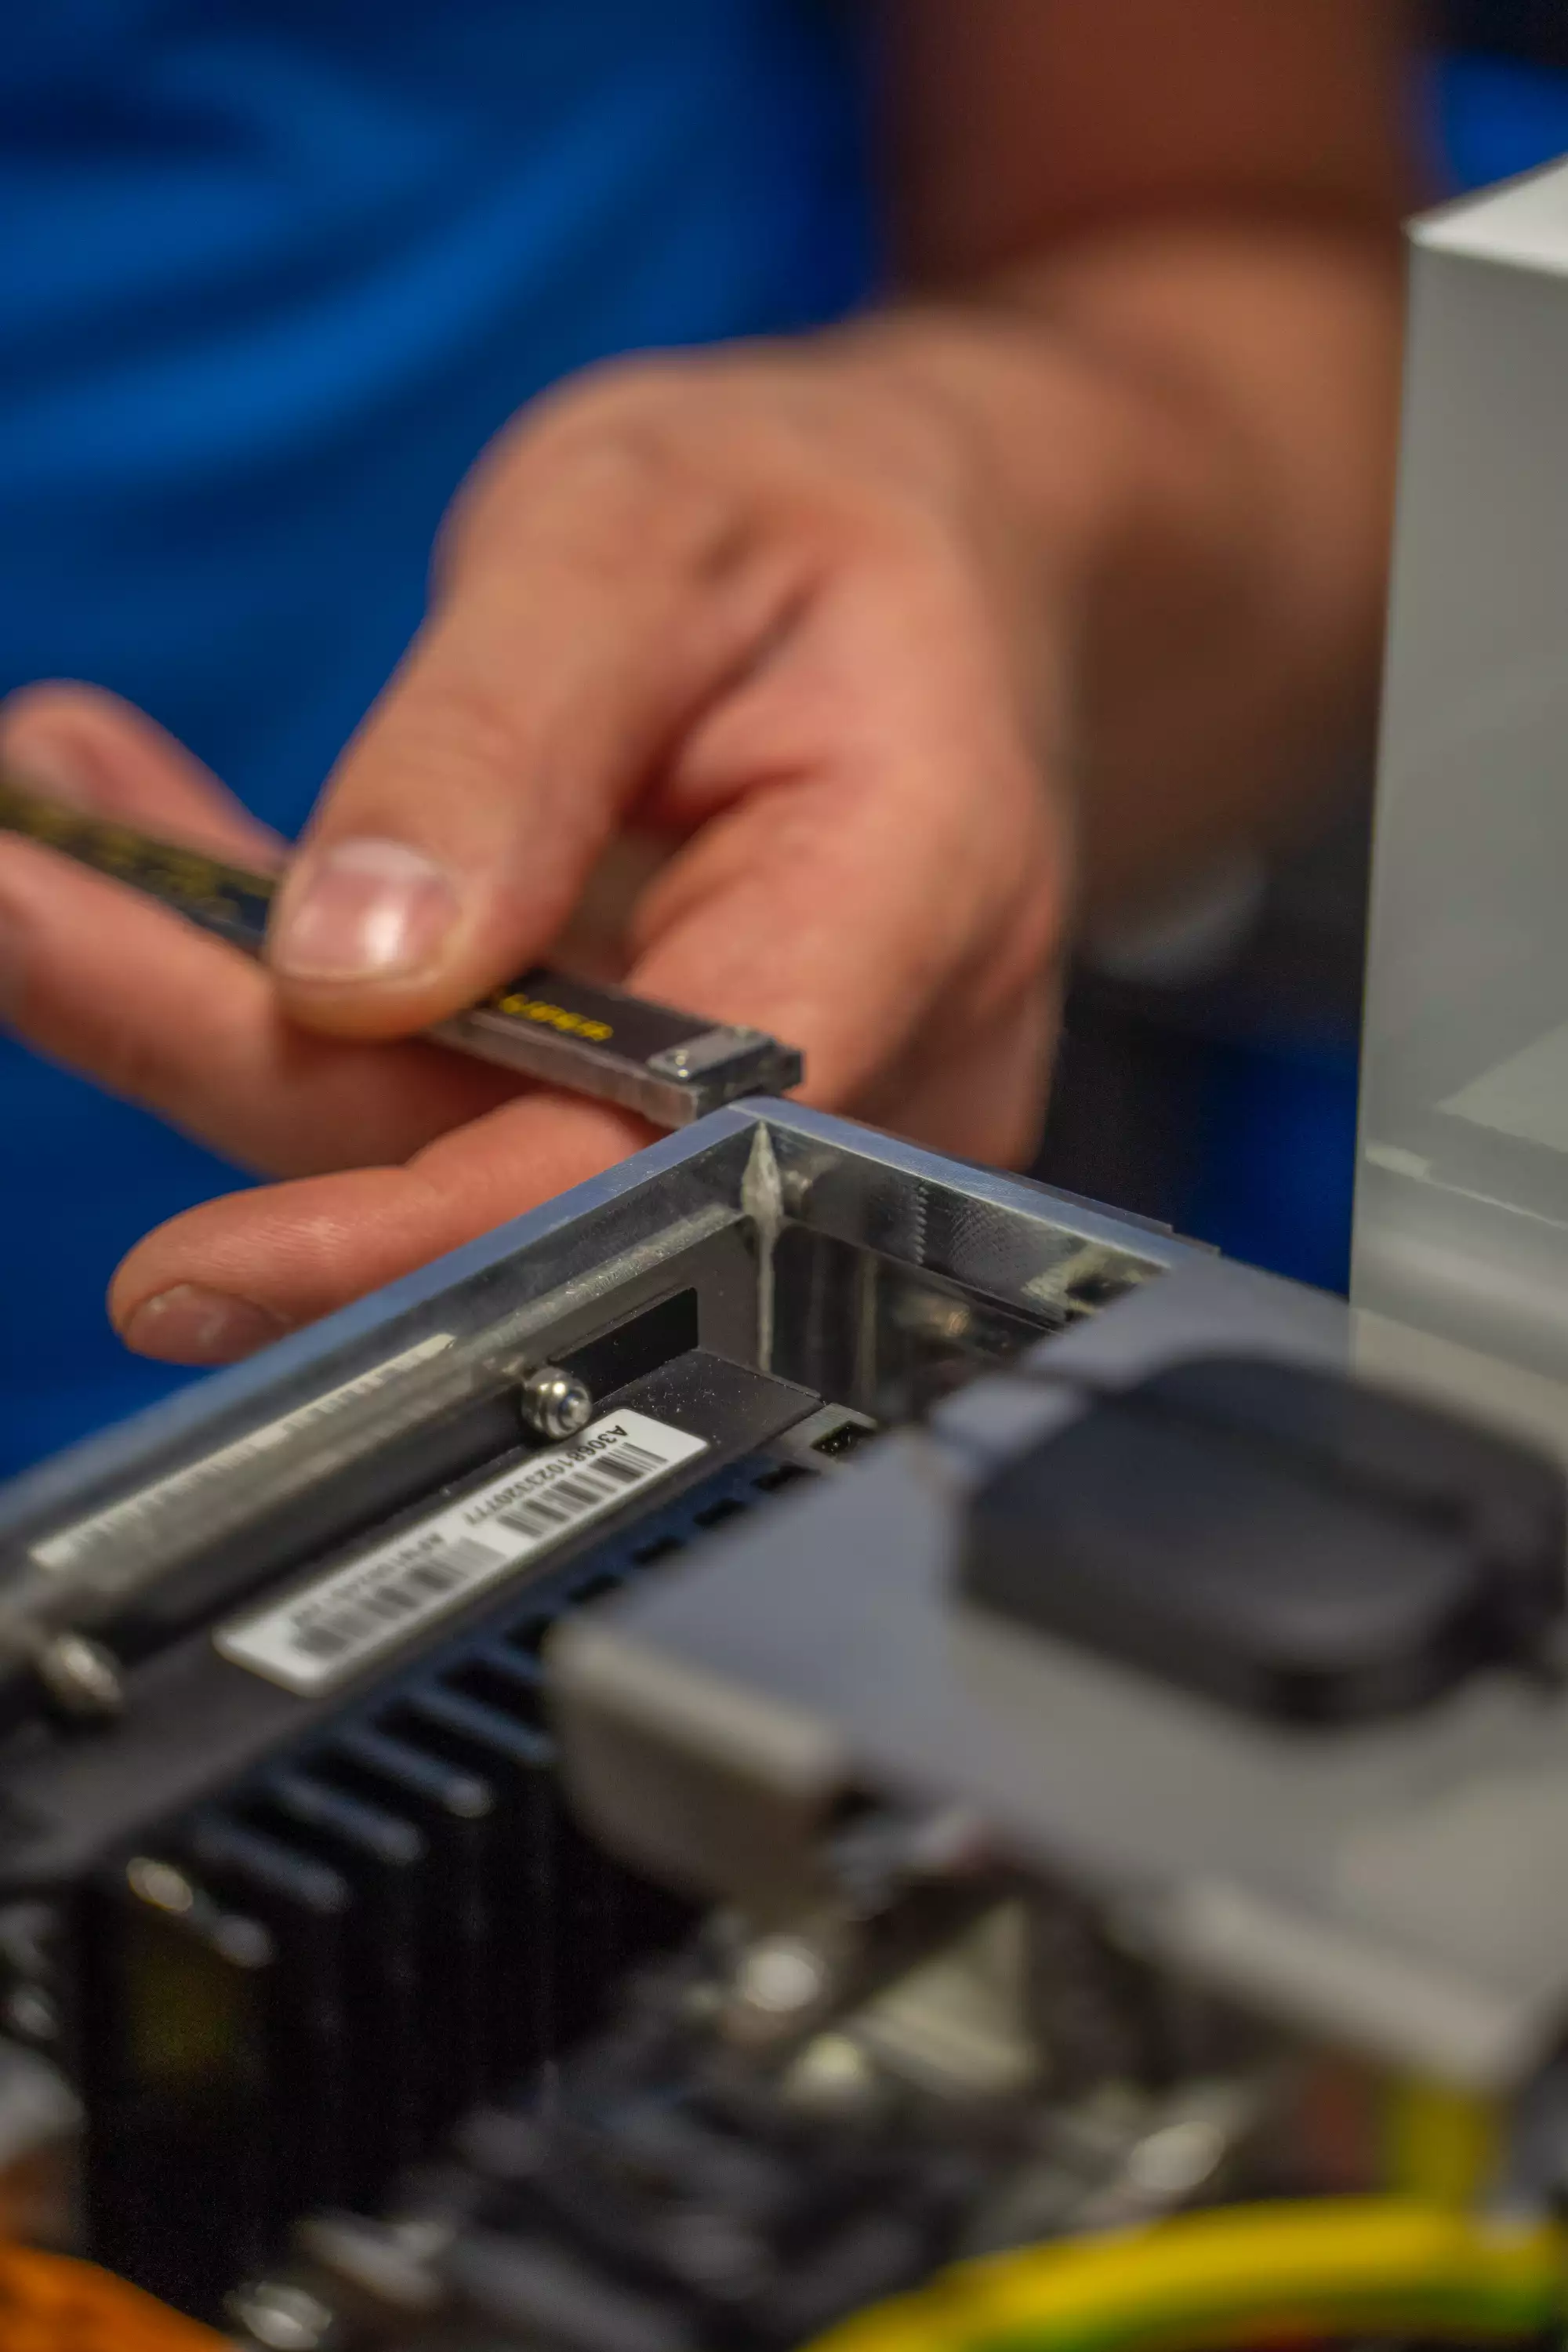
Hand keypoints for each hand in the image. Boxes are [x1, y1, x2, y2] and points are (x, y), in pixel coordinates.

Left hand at [0, 339, 1070, 1364]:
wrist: (947, 561)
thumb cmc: (827, 519)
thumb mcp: (644, 533)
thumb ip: (500, 743)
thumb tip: (344, 971)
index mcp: (906, 923)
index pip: (649, 1162)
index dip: (415, 1236)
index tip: (192, 1270)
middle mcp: (866, 1076)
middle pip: (502, 1158)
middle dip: (233, 1050)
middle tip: (32, 902)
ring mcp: (772, 1116)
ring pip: (450, 1136)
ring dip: (226, 1003)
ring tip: (61, 841)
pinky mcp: (677, 1108)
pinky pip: (457, 1092)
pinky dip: (292, 989)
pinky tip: (157, 863)